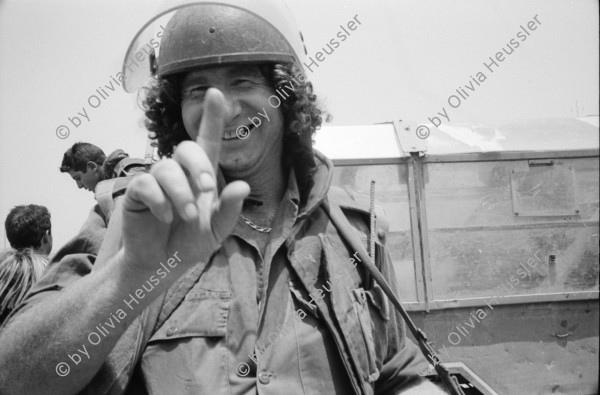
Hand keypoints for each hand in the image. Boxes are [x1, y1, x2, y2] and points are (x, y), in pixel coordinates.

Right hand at [121, 88, 249, 277]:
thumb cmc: (190, 242)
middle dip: (199, 166)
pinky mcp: (137, 191)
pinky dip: (159, 200)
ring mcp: (156, 180)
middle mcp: (179, 173)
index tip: (216, 92)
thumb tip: (243, 186)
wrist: (162, 264)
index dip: (212, 117)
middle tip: (207, 189)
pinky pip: (146, 183)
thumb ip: (229, 209)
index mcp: (202, 177)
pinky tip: (164, 217)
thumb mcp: (216, 229)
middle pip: (186, 148)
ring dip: (180, 192)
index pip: (207, 141)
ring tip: (184, 215)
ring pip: (165, 167)